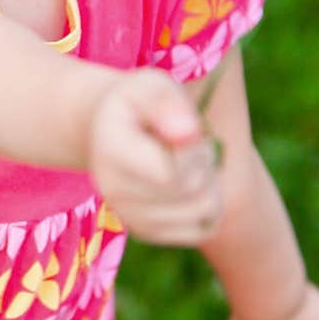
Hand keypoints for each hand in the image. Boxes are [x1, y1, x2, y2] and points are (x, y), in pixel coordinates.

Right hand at [87, 68, 222, 244]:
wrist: (107, 133)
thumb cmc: (136, 104)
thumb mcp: (149, 86)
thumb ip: (166, 102)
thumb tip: (188, 134)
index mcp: (111, 152)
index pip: (169, 172)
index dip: (194, 151)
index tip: (190, 130)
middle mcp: (114, 192)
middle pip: (191, 190)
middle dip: (205, 161)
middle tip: (192, 141)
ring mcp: (131, 218)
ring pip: (204, 211)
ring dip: (211, 183)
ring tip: (191, 162)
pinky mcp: (150, 233)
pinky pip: (204, 227)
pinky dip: (210, 206)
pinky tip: (191, 185)